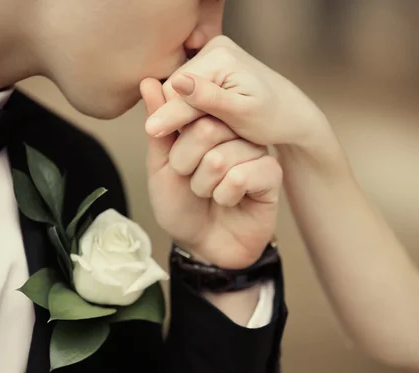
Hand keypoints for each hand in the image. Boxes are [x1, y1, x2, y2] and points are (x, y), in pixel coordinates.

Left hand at [140, 78, 281, 268]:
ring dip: (204, 186)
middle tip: (190, 181)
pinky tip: (229, 201)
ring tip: (208, 193)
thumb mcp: (160, 165)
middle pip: (205, 128)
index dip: (174, 139)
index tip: (173, 163)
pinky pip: (243, 176)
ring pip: (221, 157)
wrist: (203, 245)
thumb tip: (148, 81)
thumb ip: (159, 126)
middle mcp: (233, 132)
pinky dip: (226, 196)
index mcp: (207, 123)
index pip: (189, 108)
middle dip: (186, 165)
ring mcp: (254, 151)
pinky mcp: (270, 174)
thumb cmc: (181, 205)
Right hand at [143, 36, 331, 152]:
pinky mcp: (213, 67)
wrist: (293, 115)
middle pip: (175, 86)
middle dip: (174, 114)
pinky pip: (190, 91)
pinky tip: (194, 127)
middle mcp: (215, 49)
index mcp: (221, 57)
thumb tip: (176, 82)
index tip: (152, 134)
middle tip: (173, 142)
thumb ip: (209, 99)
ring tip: (184, 138)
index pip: (178, 87)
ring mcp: (213, 56)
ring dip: (180, 113)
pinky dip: (189, 109)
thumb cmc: (273, 119)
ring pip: (180, 90)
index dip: (167, 113)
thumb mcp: (243, 113)